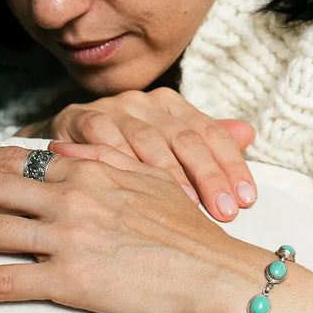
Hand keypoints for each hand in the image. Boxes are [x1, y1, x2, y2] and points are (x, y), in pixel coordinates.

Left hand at [0, 144, 261, 312]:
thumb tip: (63, 149)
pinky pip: (7, 282)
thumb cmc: (190, 229)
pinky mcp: (71, 280)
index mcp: (88, 172)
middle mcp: (71, 199)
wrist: (214, 272)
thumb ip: (105, 159)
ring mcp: (68, 239)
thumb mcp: (150, 179)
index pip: (16, 160)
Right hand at [19, 87, 256, 221]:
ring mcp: (113, 108)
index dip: (231, 165)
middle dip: (209, 175)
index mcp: (172, 105)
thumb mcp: (167, 144)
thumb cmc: (123, 152)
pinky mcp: (81, 118)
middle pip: (185, 137)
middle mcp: (145, 102)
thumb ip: (205, 141)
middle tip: (225, 210)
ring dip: (170, 174)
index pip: (211, 132)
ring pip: (149, 140)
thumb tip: (249, 133)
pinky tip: (136, 191)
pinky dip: (123, 164)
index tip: (247, 199)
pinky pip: (105, 141)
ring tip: (189, 204)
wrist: (62, 143)